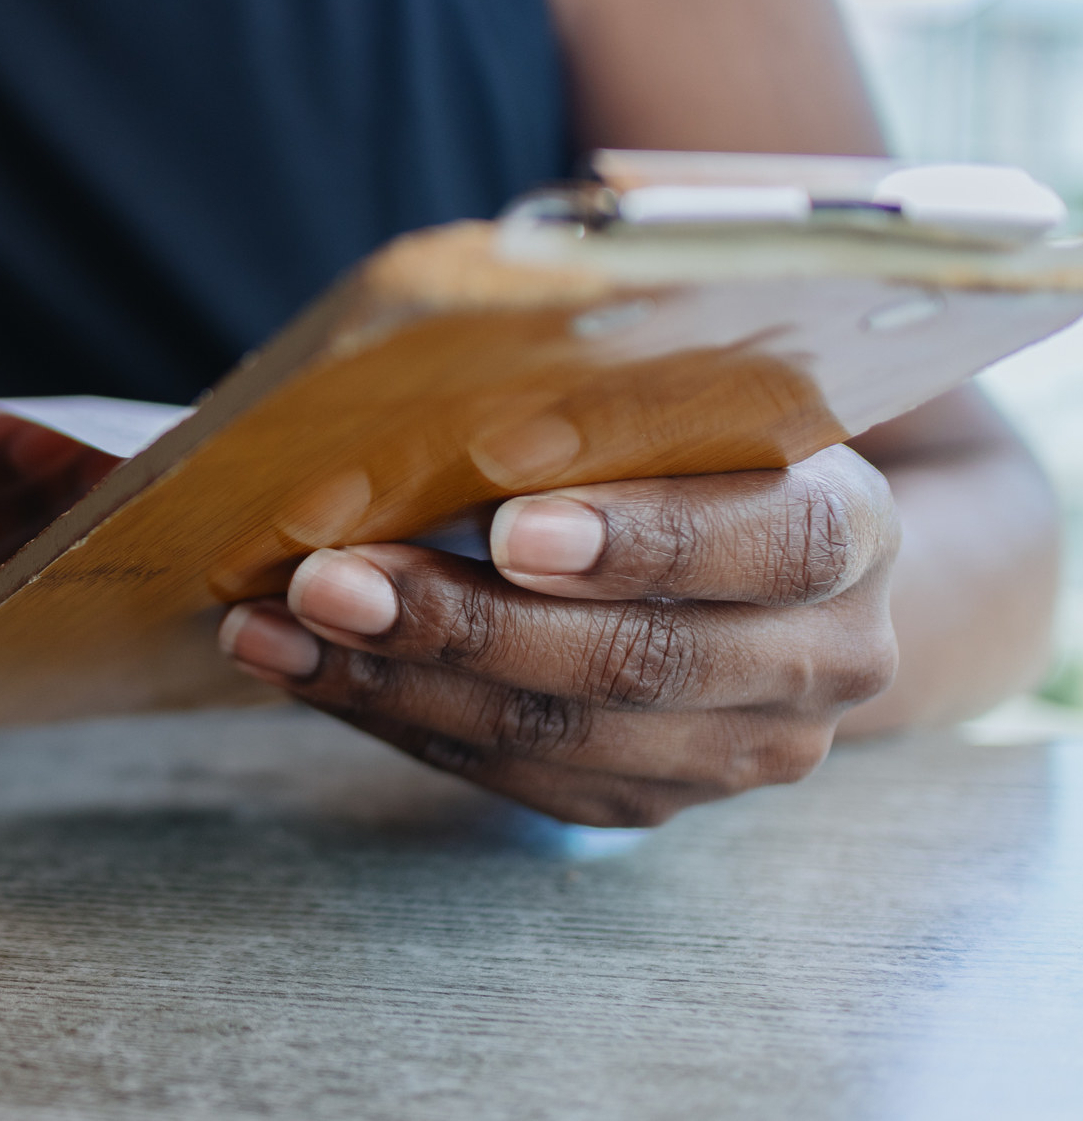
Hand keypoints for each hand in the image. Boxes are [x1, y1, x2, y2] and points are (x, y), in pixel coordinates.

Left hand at [218, 446, 901, 825]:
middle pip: (635, 660)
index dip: (640, 539)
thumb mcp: (694, 391)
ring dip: (395, 676)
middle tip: (326, 576)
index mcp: (850, 531)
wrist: (778, 575)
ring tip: (274, 622)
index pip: (768, 542)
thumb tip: (468, 325)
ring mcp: (740, 748)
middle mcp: (821, 658)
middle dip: (463, 619)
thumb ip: (618, 379)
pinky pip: (508, 772)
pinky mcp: (650, 798)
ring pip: (554, 730)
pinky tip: (297, 662)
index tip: (512, 524)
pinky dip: (390, 713)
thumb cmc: (700, 442)